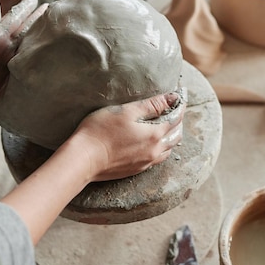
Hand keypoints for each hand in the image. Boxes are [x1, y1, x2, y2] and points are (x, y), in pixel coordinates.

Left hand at [0, 0, 47, 119]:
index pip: (13, 20)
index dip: (25, 10)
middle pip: (22, 32)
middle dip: (36, 21)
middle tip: (52, 11)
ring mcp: (0, 65)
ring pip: (23, 48)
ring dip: (35, 39)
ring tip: (50, 32)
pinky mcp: (2, 81)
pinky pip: (20, 67)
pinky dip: (31, 61)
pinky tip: (39, 59)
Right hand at [65, 91, 185, 181]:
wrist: (83, 159)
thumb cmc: (101, 131)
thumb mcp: (127, 111)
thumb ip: (152, 105)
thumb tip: (174, 98)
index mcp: (155, 134)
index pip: (176, 117)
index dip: (180, 104)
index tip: (181, 94)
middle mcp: (155, 151)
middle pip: (176, 135)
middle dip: (178, 121)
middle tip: (174, 109)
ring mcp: (146, 162)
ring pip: (168, 149)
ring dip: (171, 136)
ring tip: (166, 126)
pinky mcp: (136, 170)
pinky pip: (157, 159)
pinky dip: (161, 148)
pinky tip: (153, 144)